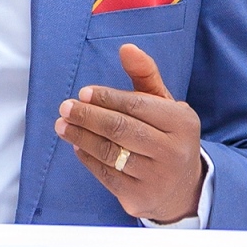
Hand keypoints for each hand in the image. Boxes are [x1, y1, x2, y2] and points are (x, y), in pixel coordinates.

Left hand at [55, 43, 203, 222]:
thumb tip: (126, 48)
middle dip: (88, 116)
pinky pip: (106, 174)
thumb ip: (145, 76)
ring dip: (81, 136)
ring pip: (110, 152)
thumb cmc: (168, 138)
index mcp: (182, 123)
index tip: (83, 93)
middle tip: (65, 108)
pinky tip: (77, 146)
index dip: (107, 98)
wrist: (183, 189)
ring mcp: (157, 177)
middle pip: (121, 129)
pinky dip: (87, 158)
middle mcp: (173, 151)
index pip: (138, 106)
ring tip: (63, 125)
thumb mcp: (165, 106)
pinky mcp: (140, 197)